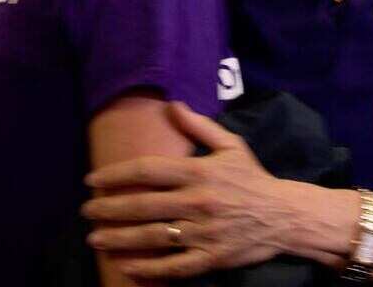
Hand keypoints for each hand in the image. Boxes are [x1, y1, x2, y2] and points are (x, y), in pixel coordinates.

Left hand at [83, 102, 299, 278]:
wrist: (285, 216)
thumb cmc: (254, 178)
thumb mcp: (232, 145)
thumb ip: (200, 126)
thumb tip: (172, 105)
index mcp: (200, 172)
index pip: (148, 171)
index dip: (116, 175)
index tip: (92, 180)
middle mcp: (198, 201)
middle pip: (143, 205)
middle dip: (109, 209)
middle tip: (86, 212)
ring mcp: (203, 233)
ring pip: (153, 237)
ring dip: (119, 239)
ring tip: (95, 239)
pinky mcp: (211, 258)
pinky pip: (174, 267)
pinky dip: (148, 269)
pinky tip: (126, 266)